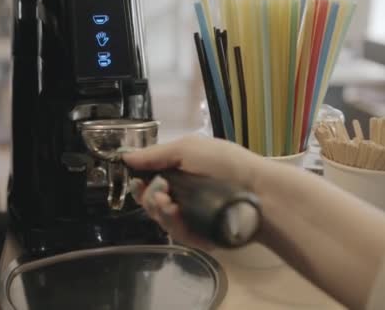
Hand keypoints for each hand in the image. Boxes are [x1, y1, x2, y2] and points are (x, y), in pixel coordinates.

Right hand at [123, 136, 264, 249]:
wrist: (259, 193)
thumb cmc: (224, 164)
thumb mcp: (187, 149)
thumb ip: (155, 155)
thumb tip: (125, 157)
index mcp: (182, 170)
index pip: (150, 180)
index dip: (140, 183)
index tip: (136, 182)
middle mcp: (185, 193)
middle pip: (152, 202)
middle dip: (150, 198)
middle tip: (161, 194)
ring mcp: (192, 215)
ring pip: (162, 219)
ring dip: (161, 212)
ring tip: (171, 206)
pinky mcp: (200, 235)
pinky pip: (178, 235)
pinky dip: (176, 226)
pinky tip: (181, 218)